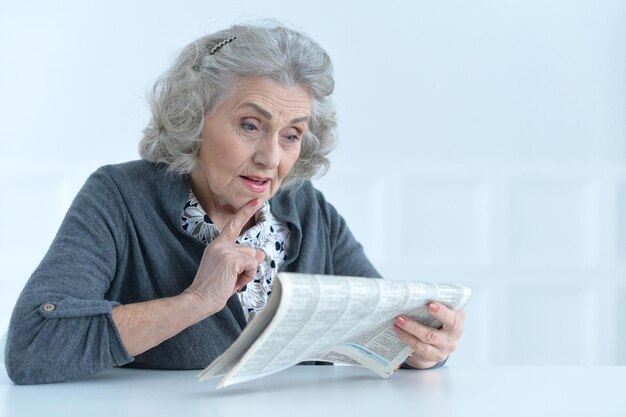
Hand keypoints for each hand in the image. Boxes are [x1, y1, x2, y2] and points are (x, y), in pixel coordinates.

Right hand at [184, 198, 265, 315]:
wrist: (198, 300)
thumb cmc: (214, 289)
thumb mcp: (231, 272)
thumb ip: (244, 261)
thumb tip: (261, 253)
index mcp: (217, 245)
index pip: (233, 225)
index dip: (245, 212)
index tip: (256, 200)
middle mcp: (220, 244)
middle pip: (250, 251)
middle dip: (246, 267)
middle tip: (230, 279)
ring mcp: (225, 251)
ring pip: (252, 258)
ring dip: (247, 273)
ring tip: (230, 281)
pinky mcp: (231, 259)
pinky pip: (252, 266)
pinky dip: (247, 277)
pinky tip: (233, 282)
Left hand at [393, 303, 465, 368]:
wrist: (441, 341)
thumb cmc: (439, 319)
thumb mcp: (442, 310)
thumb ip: (434, 302)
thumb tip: (414, 292)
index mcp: (458, 319)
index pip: (453, 317)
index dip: (442, 312)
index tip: (430, 304)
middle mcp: (454, 335)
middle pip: (435, 334)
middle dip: (415, 326)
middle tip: (400, 317)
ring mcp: (445, 348)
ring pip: (425, 342)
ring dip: (408, 332)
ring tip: (397, 323)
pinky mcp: (435, 356)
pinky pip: (420, 349)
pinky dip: (408, 339)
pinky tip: (399, 332)